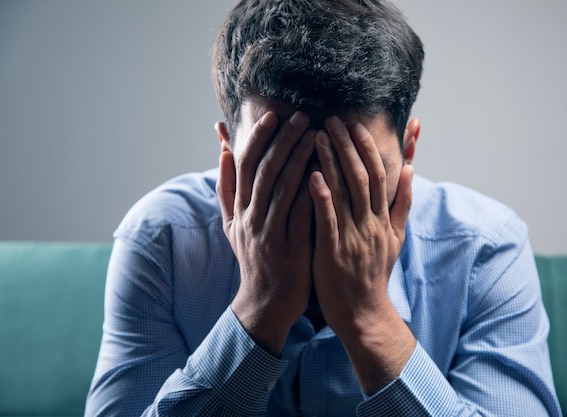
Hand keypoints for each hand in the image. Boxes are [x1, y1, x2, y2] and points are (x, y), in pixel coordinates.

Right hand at [217, 111, 314, 355]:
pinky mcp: (290, 248)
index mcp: (239, 208)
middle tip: (302, 115)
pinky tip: (326, 173)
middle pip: (265, 170)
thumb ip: (227, 186)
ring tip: (317, 134)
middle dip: (283, 140)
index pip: (246, 164)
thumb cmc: (253, 257)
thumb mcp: (231, 223)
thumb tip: (224, 148)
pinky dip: (311, 192)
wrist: (265, 301)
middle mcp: (251, 217)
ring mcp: (270, 233)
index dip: (258, 137)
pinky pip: (301, 215)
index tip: (274, 114)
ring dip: (299, 159)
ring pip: (283, 188)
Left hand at [309, 116, 415, 392]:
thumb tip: (412, 170)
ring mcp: (354, 237)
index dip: (369, 148)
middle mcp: (371, 223)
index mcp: (383, 218)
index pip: (380, 175)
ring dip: (333, 162)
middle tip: (332, 118)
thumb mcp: (396, 238)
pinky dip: (323, 198)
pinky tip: (312, 176)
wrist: (364, 312)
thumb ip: (403, 204)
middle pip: (362, 177)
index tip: (356, 124)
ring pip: (345, 193)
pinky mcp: (334, 253)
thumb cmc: (375, 273)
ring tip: (318, 135)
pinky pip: (329, 221)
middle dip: (348, 145)